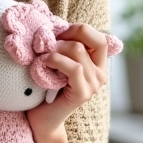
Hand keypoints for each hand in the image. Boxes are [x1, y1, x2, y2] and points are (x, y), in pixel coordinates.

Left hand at [26, 23, 109, 139]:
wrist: (41, 118)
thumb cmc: (46, 86)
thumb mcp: (59, 61)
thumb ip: (65, 46)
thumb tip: (56, 24)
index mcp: (98, 64)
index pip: (99, 37)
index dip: (79, 29)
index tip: (59, 35)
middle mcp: (101, 74)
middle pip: (92, 39)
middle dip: (68, 36)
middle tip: (49, 45)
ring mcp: (94, 85)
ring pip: (78, 50)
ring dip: (55, 49)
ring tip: (43, 57)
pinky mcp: (82, 94)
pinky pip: (73, 67)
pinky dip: (55, 60)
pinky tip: (43, 64)